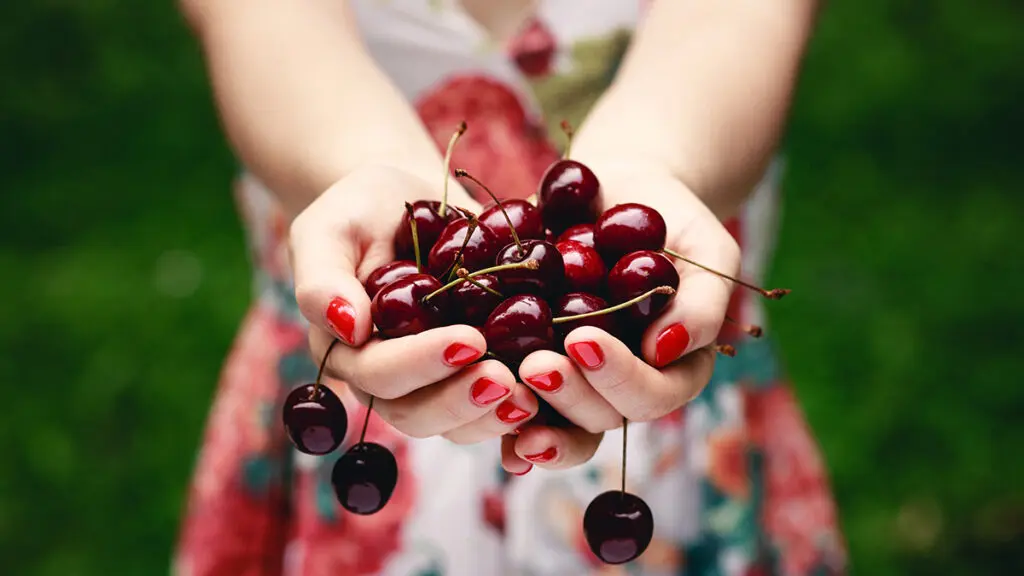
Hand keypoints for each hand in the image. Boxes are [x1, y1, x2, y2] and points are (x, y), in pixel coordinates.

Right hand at [290, 165, 539, 443]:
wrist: (407, 201)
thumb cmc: (360, 210)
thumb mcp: (330, 228)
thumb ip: (323, 278)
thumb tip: (350, 327)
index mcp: (348, 351)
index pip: (379, 374)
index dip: (421, 363)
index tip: (469, 339)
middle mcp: (387, 379)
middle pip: (417, 413)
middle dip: (462, 400)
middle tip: (507, 378)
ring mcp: (431, 383)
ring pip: (456, 423)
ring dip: (493, 416)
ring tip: (534, 394)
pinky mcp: (470, 375)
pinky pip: (490, 409)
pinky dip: (519, 409)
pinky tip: (550, 395)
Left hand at [501, 159, 740, 473]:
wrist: (613, 190)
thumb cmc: (670, 218)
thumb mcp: (705, 247)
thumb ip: (702, 300)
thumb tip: (666, 350)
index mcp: (672, 368)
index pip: (654, 395)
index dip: (620, 379)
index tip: (583, 341)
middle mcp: (622, 386)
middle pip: (601, 418)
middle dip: (570, 397)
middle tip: (536, 367)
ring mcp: (575, 381)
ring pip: (557, 421)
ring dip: (531, 415)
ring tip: (500, 383)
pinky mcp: (530, 362)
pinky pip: (514, 403)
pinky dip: (497, 417)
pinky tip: (474, 407)